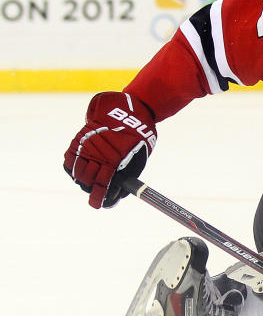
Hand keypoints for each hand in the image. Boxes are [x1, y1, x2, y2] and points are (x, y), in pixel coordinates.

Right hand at [63, 92, 156, 208]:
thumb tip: (119, 194)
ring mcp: (86, 145)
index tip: (97, 205)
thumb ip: (128, 176)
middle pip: (87, 180)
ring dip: (81, 179)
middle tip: (96, 192)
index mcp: (114, 159)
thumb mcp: (139, 158)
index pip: (102, 184)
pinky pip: (69, 157)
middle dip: (91, 189)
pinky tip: (79, 169)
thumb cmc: (139, 137)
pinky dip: (72, 166)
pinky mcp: (79, 138)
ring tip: (88, 181)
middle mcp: (97, 153)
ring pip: (76, 171)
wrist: (129, 110)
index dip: (98, 197)